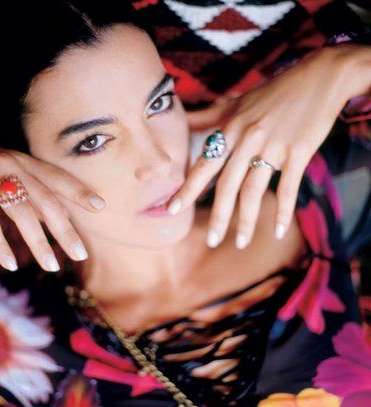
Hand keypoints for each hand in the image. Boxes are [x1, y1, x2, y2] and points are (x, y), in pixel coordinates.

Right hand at [0, 142, 104, 270]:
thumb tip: (66, 215)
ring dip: (38, 243)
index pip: (56, 177)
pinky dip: (0, 246)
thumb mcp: (12, 169)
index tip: (100, 206)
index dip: (78, 190)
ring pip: (20, 214)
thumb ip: (36, 190)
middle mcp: (9, 167)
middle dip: (65, 230)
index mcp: (24, 161)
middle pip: (45, 200)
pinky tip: (12, 264)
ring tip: (52, 266)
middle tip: (81, 254)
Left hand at [168, 45, 361, 248]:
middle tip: (210, 241)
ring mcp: (273, 145)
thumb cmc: (274, 92)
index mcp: (231, 128)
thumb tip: (180, 117)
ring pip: (254, 190)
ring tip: (241, 243)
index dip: (187, 188)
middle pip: (227, 184)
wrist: (320, 77)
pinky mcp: (299, 151)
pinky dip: (283, 211)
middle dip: (217, 215)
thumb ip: (209, 116)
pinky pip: (288, 187)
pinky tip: (278, 231)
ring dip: (246, 220)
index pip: (204, 164)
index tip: (171, 209)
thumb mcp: (238, 102)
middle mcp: (247, 138)